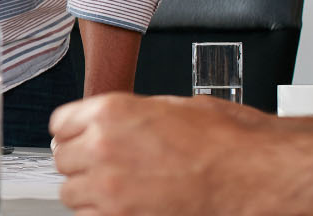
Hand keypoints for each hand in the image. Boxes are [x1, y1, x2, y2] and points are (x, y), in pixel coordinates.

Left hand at [50, 94, 278, 214]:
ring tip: (121, 188)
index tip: (79, 139)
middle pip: (62, 159)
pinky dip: (103, 214)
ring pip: (71, 194)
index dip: (73, 132)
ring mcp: (109, 189)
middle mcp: (102, 149)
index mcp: (111, 113)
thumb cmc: (225, 143)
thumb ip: (129, 116)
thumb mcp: (171, 108)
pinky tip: (127, 206)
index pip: (60, 124)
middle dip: (82, 162)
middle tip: (106, 165)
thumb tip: (110, 125)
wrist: (252, 176)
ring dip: (90, 191)